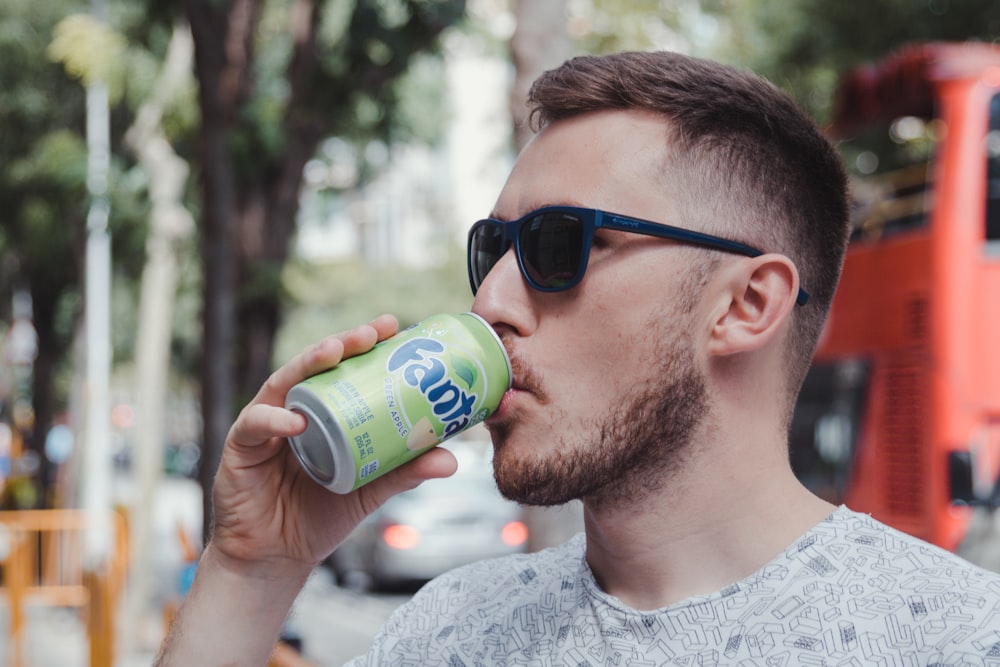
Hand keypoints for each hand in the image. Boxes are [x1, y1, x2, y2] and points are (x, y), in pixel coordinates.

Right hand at [207, 314, 458, 577]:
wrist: (277, 558)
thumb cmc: (319, 516)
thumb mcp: (369, 489)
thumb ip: (403, 471)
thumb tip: (452, 460)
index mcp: (324, 413)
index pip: (344, 369)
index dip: (366, 345)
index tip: (394, 326)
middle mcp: (293, 410)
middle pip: (316, 366)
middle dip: (343, 342)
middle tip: (371, 332)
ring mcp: (266, 424)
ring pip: (283, 383)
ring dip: (308, 363)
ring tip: (334, 351)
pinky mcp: (241, 447)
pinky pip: (255, 425)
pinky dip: (274, 419)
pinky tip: (297, 420)